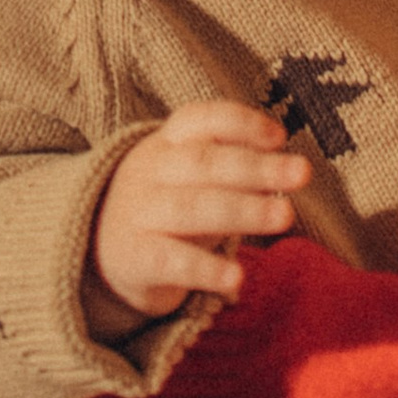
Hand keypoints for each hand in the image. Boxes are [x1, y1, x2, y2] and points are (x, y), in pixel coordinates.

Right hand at [92, 101, 310, 318]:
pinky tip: (237, 278)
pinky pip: (172, 261)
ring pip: (193, 208)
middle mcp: (151, 171)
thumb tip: (288, 165)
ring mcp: (140, 214)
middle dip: (257, 167)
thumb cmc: (166, 203)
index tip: (279, 136)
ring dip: (243, 210)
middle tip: (302, 172)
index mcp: (166, 143)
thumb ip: (232, 165)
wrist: (95, 245)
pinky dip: (206, 269)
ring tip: (285, 216)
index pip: (200, 120)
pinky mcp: (134, 258)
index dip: (240, 123)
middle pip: (205, 163)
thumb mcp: (188, 174)